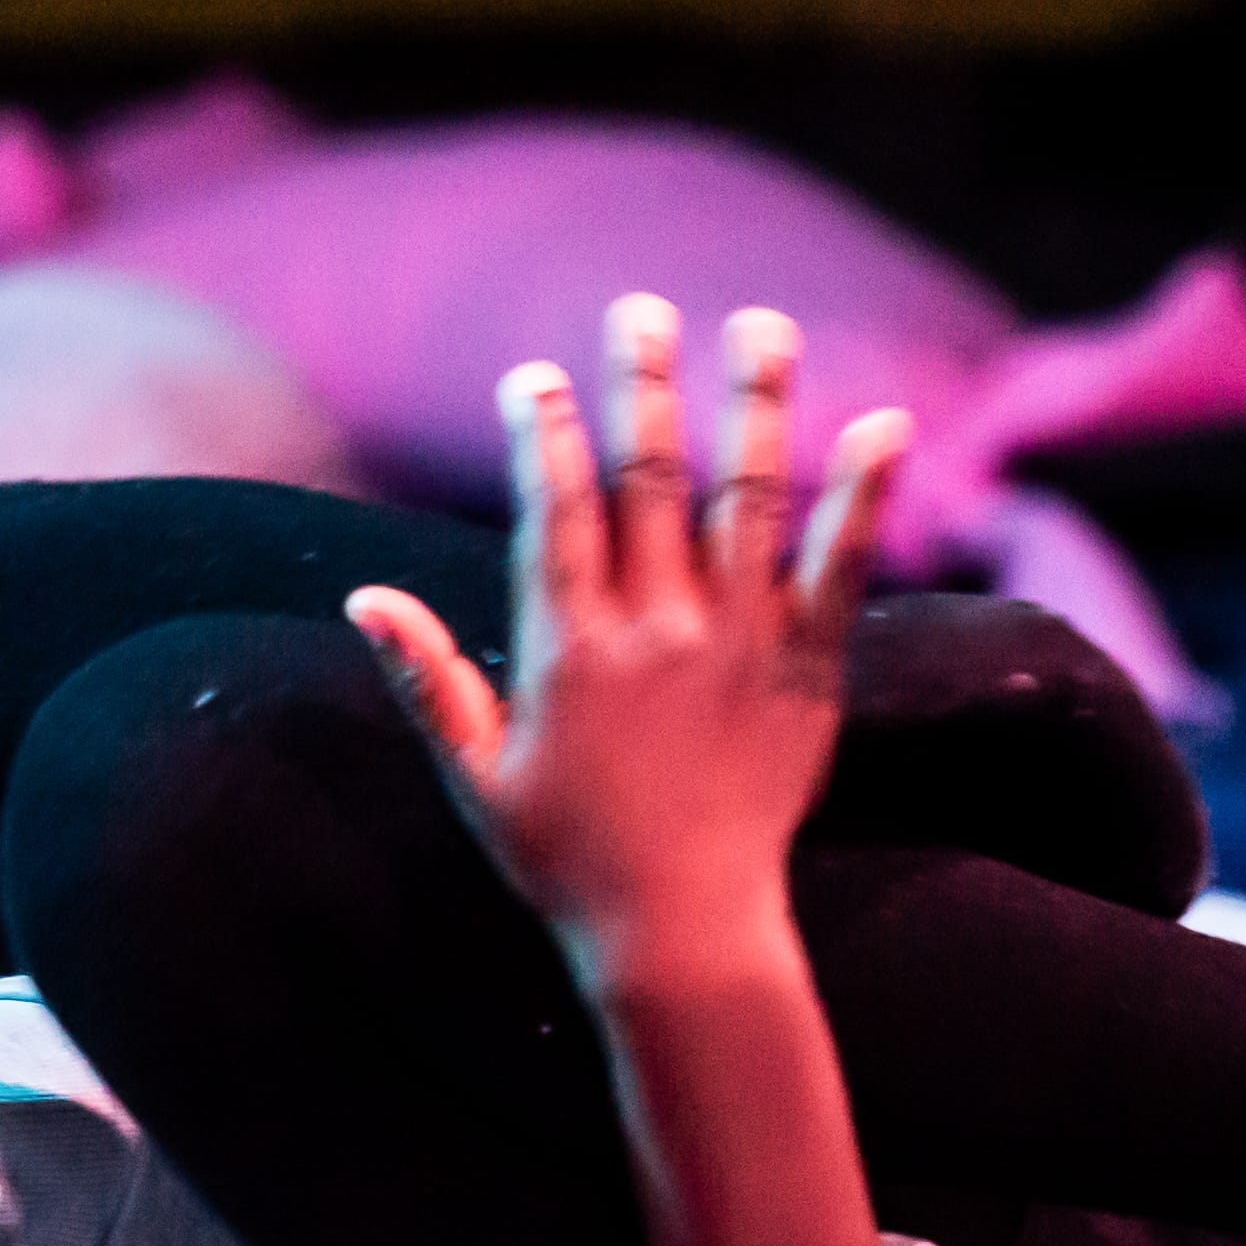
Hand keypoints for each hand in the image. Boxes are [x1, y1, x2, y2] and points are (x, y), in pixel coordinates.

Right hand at [342, 299, 910, 990]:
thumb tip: (362, 599)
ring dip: (753, 402)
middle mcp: (655, 630)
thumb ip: (427, 681)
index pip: (555, 512)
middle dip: (641, 385)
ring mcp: (737, 644)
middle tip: (642, 312)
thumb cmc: (570, 863)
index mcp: (568, 650)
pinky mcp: (806, 670)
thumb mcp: (479, 777)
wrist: (684, 933)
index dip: (543, 434)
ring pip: (745, 497)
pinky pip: (840, 567)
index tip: (535, 377)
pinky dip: (863, 494)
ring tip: (760, 326)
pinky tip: (883, 423)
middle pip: (649, 478)